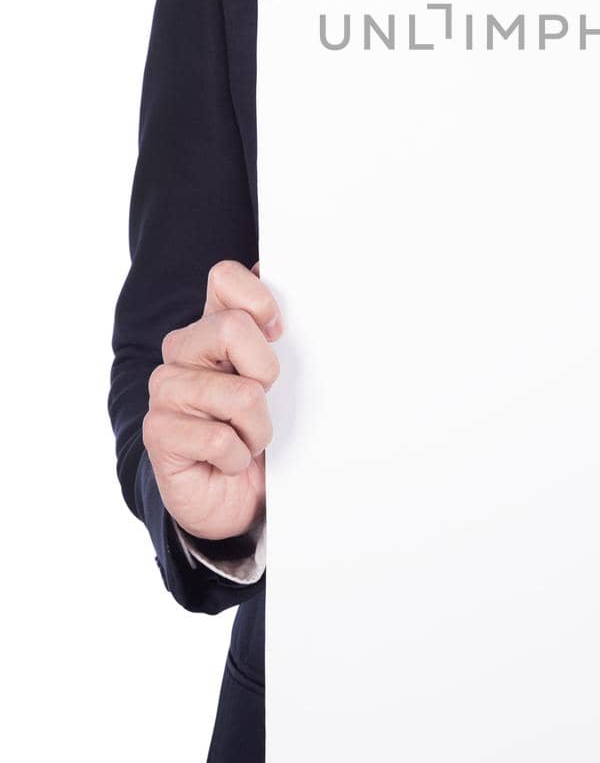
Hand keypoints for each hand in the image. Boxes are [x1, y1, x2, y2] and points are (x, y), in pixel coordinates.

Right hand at [143, 259, 283, 542]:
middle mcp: (182, 350)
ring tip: (245, 438)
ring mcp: (165, 390)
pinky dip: (238, 458)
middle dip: (266, 373)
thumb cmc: (255, 429)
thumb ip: (267, 326)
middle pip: (233, 328)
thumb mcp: (272, 376)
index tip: (277, 331)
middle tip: (259, 401)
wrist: (234, 499)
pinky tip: (227, 462)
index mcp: (211, 325)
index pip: (223, 277)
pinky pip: (221, 439)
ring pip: (240, 393)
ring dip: (258, 428)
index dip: (258, 299)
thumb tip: (267, 263)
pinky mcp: (158, 432)